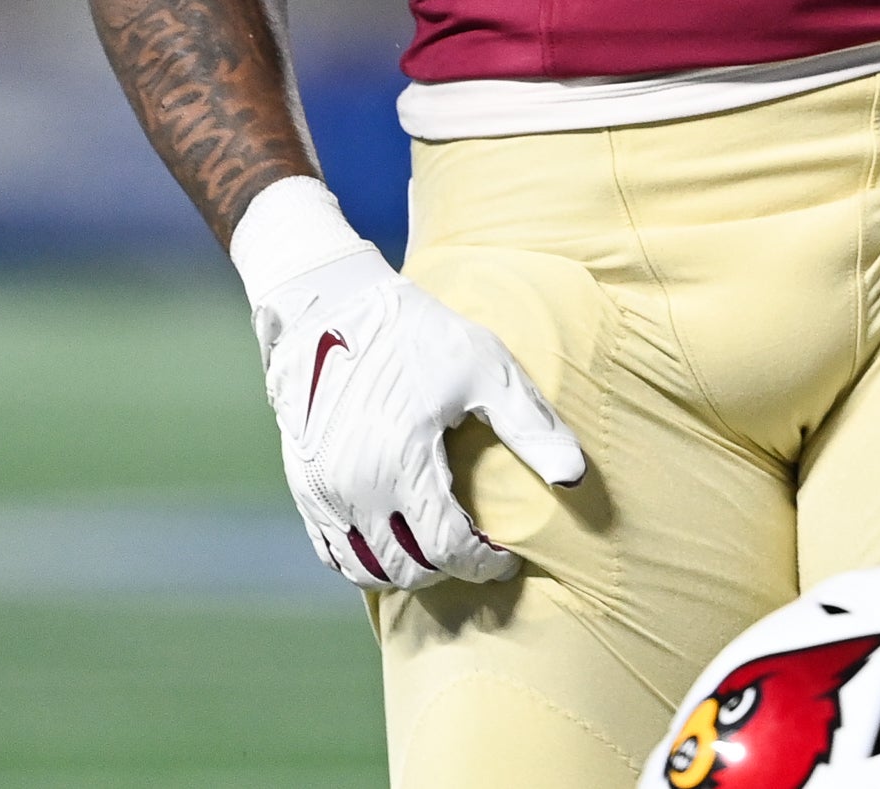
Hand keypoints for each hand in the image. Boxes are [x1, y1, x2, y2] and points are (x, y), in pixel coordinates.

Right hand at [235, 180, 587, 590]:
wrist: (329, 307)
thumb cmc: (416, 334)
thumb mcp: (485, 368)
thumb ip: (532, 427)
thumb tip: (576, 479)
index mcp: (403, 463)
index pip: (448, 550)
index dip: (483, 564)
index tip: (506, 556)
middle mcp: (356, 488)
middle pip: (408, 570)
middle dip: (449, 570)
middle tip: (475, 550)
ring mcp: (323, 491)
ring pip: (366, 570)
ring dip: (406, 571)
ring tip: (437, 547)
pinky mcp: (303, 485)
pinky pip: (332, 551)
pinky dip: (364, 559)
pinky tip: (395, 536)